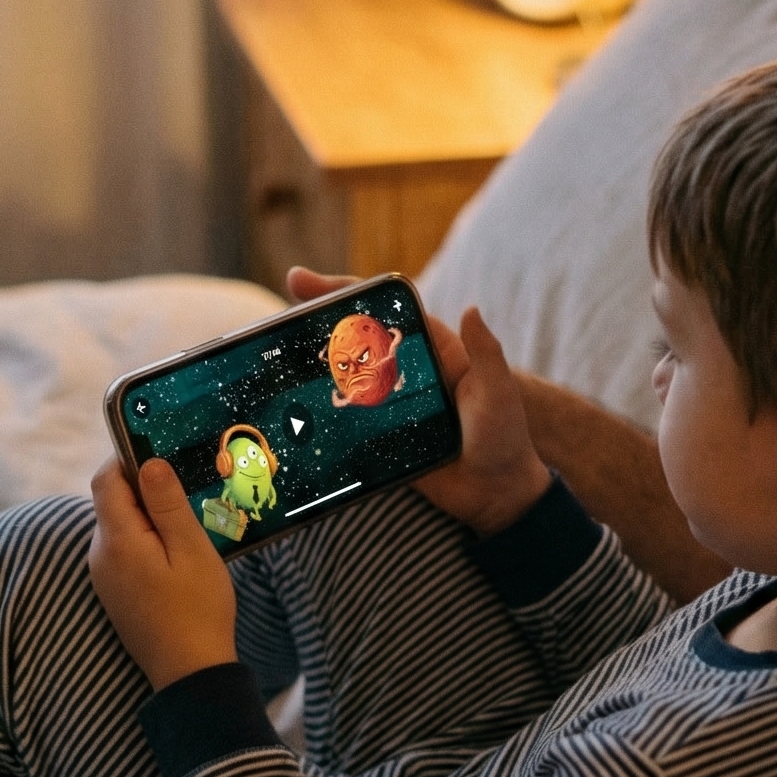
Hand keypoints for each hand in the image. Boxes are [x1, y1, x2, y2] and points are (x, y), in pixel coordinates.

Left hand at [89, 456, 237, 688]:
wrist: (189, 672)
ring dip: (148, 518)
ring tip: (187, 529)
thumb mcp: (191, 549)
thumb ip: (166, 504)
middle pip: (112, 501)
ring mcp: (103, 575)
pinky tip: (176, 557)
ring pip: (120, 526)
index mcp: (117, 540)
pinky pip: (124, 550)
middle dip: (145, 490)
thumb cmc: (198, 609)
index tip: (162, 453)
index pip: (106, 479)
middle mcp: (100, 555)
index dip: (128, 458)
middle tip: (187, 494)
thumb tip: (148, 461)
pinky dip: (146, 541)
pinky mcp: (113, 591)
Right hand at [286, 266, 548, 536]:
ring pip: (344, 376)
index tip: (303, 281)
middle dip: (315, 322)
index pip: (383, 312)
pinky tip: (292, 407)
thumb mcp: (497, 393)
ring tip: (273, 356)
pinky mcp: (381, 437)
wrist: (497, 494)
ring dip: (312, 365)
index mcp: (431, 349)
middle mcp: (405, 371)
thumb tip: (472, 309)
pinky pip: (346, 419)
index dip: (344, 292)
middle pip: (354, 338)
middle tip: (276, 314)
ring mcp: (390, 404)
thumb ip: (486, 354)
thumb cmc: (504, 438)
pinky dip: (321, 409)